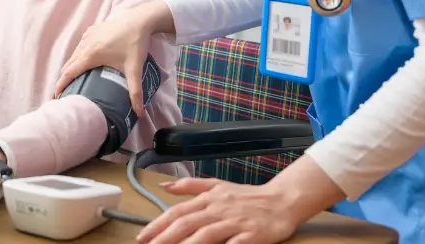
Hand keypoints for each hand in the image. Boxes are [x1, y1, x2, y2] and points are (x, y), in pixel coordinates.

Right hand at [54, 0, 173, 115]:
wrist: (139, 20)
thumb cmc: (135, 44)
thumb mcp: (134, 69)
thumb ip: (135, 92)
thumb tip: (139, 113)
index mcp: (91, 56)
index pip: (70, 73)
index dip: (61, 85)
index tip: (55, 96)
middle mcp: (85, 45)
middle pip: (69, 65)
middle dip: (65, 78)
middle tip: (65, 91)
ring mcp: (87, 36)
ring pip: (74, 54)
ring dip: (71, 67)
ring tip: (74, 79)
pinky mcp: (91, 30)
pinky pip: (80, 46)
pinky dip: (78, 56)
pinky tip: (85, 62)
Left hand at [135, 178, 301, 243]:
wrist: (282, 200)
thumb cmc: (247, 196)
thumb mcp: (217, 185)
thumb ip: (189, 186)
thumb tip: (164, 185)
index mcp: (208, 199)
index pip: (177, 212)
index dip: (158, 225)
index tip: (142, 237)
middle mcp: (218, 209)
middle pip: (186, 224)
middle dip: (164, 238)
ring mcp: (235, 222)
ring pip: (206, 234)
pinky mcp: (252, 234)